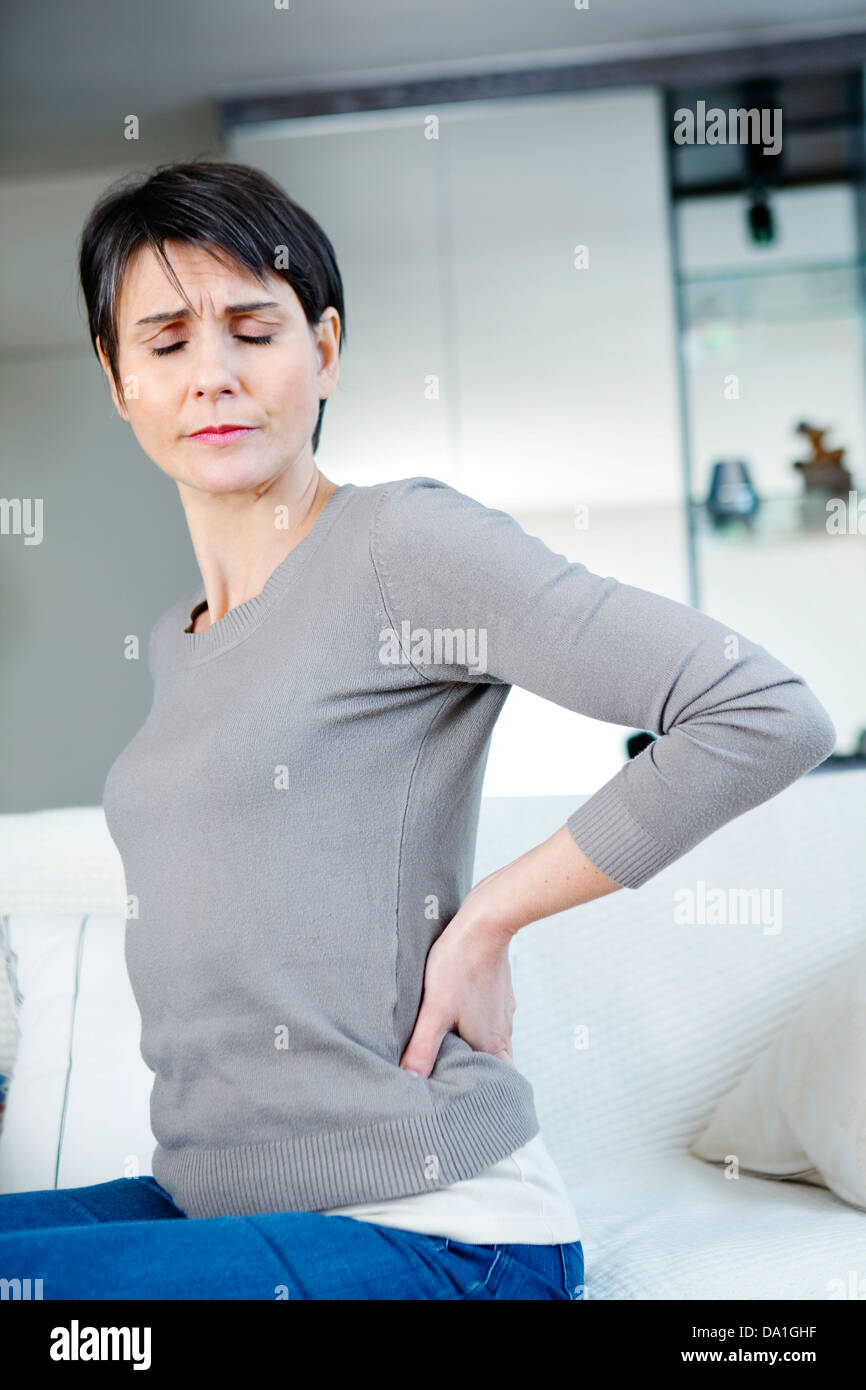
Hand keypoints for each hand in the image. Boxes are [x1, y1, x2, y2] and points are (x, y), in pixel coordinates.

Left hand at [398, 907, 515, 1079]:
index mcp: (491, 1044)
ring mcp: (502, 1011)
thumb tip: (410, 1081)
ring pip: (488, 1040)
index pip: (496, 1084)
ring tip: (444, 1046)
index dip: (482, 1094)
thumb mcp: (434, 1009)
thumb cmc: (459, 965)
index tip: (463, 1099)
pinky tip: (455, 1014)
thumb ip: (422, 1048)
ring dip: (470, 1046)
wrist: (484, 923)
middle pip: (492, 1064)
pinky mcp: (498, 993)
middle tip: (446, 1076)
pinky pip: (488, 1019)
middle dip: (471, 1072)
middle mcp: (502, 1031)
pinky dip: (473, 1024)